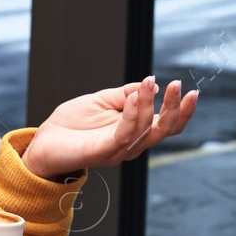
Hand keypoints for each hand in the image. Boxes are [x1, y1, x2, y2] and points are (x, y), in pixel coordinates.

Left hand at [20, 76, 197, 178]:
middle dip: (174, 108)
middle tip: (177, 85)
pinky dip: (131, 115)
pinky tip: (132, 97)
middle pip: (163, 131)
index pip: (166, 126)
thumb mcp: (103, 100)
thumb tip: (150, 84)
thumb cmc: (71, 124)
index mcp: (134, 133)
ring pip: (144, 130)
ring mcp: (117, 151)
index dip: (182, 112)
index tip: (192, 91)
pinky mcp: (100, 152)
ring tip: (147, 84)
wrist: (43, 142)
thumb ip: (126, 93)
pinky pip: (122, 135)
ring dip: (148, 104)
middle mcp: (131, 145)